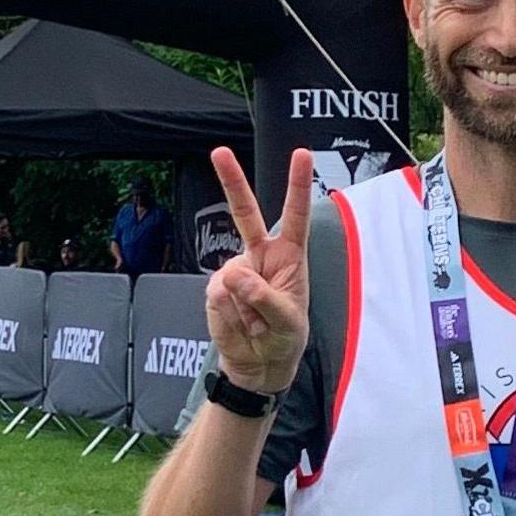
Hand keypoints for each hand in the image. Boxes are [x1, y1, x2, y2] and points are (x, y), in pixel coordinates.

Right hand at [205, 146, 312, 394]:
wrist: (258, 363)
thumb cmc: (284, 337)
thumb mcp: (287, 322)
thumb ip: (265, 298)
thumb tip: (233, 275)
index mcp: (288, 255)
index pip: (294, 215)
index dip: (297, 185)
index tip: (301, 153)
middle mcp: (259, 254)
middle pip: (244, 212)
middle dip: (231, 180)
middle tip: (219, 151)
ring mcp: (233, 270)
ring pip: (233, 278)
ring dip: (246, 310)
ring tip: (256, 325)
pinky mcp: (214, 290)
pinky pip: (218, 299)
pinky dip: (230, 319)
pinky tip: (240, 326)